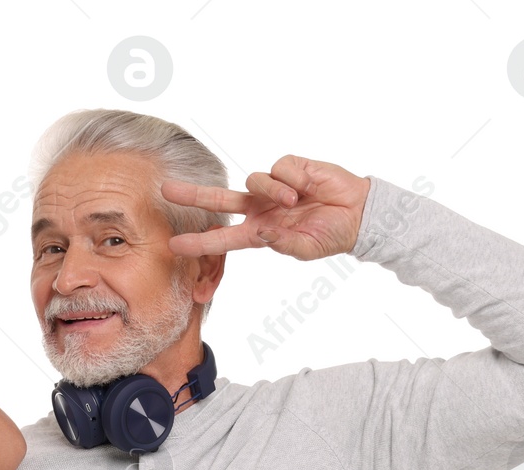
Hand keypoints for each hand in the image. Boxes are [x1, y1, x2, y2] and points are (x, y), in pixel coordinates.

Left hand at [164, 156, 370, 261]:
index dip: (199, 241)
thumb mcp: (304, 248)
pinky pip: (279, 168)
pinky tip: (307, 187)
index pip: (222, 238)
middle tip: (166, 190)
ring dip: (272, 191)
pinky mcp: (290, 167)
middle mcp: (260, 208)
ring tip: (296, 201)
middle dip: (192, 195)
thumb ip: (280, 243)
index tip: (174, 245)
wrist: (357, 214)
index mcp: (259, 232)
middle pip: (218, 200)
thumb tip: (262, 230)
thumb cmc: (330, 235)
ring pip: (253, 181)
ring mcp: (273, 187)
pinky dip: (291, 178)